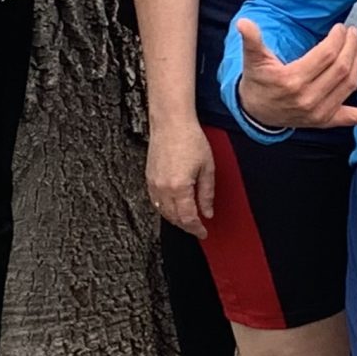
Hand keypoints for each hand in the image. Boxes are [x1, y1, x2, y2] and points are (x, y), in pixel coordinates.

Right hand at [146, 116, 215, 236]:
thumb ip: (207, 193)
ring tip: (188, 220)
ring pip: (163, 211)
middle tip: (197, 228)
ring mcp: (153, 183)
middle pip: (174, 218)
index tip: (203, 233)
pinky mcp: (149, 178)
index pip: (187, 218)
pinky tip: (174, 207)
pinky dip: (165, 209)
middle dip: (186, 226)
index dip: (196, 228)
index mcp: (179, 187)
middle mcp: (163, 188)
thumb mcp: (207, 167)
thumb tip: (207, 212)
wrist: (171, 122)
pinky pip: (155, 201)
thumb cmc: (190, 139)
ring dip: (175, 219)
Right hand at [232, 17, 356, 130]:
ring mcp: (320, 113)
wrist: (257, 112)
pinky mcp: (327, 122)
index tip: (340, 27)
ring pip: (349, 84)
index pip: (325, 55)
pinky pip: (353, 118)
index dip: (337, 39)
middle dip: (350, 46)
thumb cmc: (259, 81)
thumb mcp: (253, 60)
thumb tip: (244, 23)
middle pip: (340, 68)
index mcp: (292, 81)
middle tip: (353, 31)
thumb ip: (252, 41)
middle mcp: (308, 99)